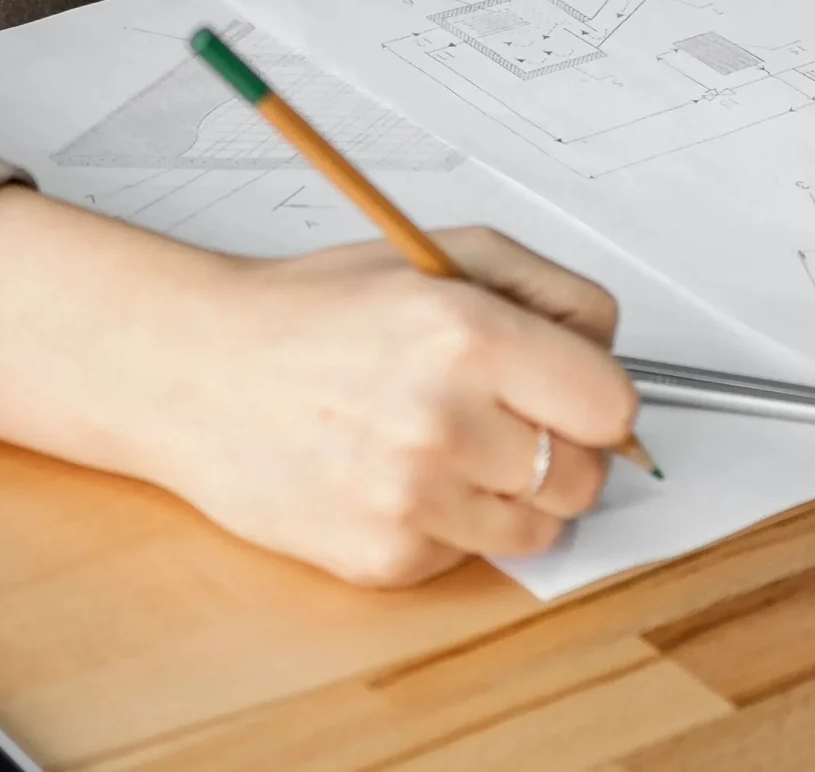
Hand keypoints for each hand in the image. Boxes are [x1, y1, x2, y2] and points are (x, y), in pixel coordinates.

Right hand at [153, 223, 636, 582]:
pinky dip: (449, 522)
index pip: (611, 404)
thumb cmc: (317, 310)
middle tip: (505, 415)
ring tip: (447, 441)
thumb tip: (614, 355)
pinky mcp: (384, 559)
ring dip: (510, 492)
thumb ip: (548, 291)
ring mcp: (413, 499)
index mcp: (467, 333)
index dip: (598, 397)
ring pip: (539, 530)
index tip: (573, 391)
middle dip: (561, 448)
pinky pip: (470, 556)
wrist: (200, 372)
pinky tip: (395, 472)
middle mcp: (444, 419)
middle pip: (584, 477)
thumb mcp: (441, 255)